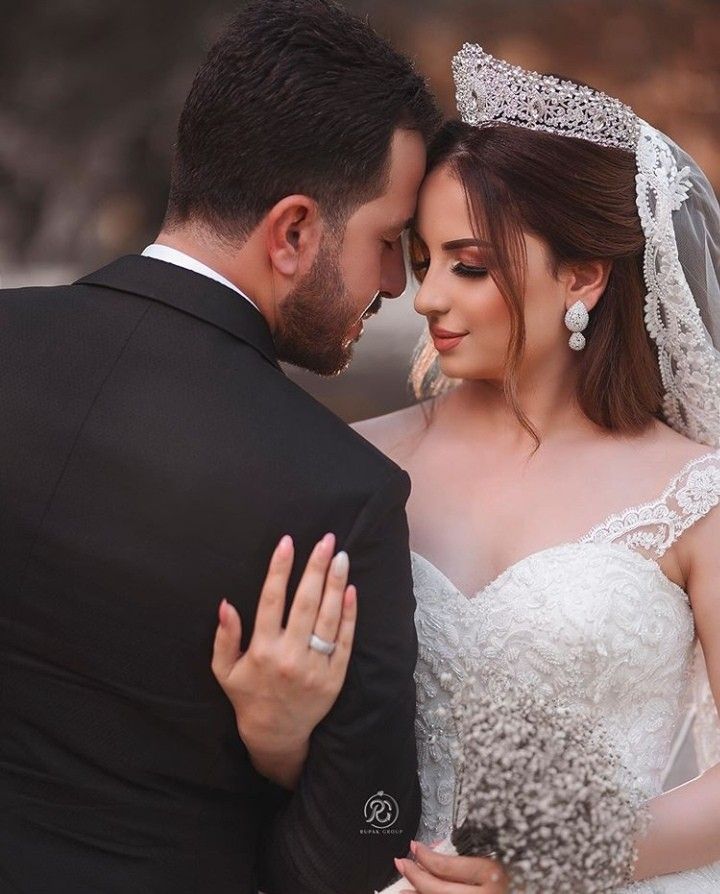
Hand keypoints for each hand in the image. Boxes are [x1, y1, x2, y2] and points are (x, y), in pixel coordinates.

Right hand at [211, 533, 356, 787]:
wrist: (277, 735)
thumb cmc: (248, 697)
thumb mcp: (225, 671)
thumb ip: (225, 637)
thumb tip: (225, 604)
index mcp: (262, 651)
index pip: (271, 601)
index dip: (279, 570)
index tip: (288, 542)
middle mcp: (290, 656)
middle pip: (305, 603)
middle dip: (316, 568)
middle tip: (326, 540)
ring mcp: (315, 667)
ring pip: (328, 618)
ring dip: (336, 584)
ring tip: (341, 557)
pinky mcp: (335, 676)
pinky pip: (345, 640)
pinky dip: (350, 615)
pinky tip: (351, 590)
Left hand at [394, 841, 508, 893]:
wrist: (526, 887)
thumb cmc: (515, 872)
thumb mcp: (493, 857)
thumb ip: (468, 854)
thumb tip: (432, 850)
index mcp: (493, 875)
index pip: (449, 867)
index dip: (426, 856)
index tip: (415, 847)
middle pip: (440, 890)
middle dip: (416, 876)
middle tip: (402, 863)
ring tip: (404, 887)